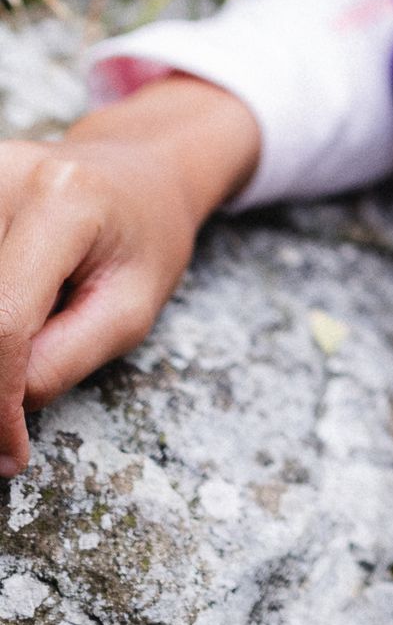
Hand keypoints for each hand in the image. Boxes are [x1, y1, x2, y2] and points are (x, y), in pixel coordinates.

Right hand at [0, 78, 262, 475]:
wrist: (139, 171)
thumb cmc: (145, 242)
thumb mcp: (130, 311)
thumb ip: (60, 362)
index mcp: (63, 201)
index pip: (2, 322)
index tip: (9, 453)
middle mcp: (5, 177)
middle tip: (5, 430)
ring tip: (16, 369)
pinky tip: (7, 338)